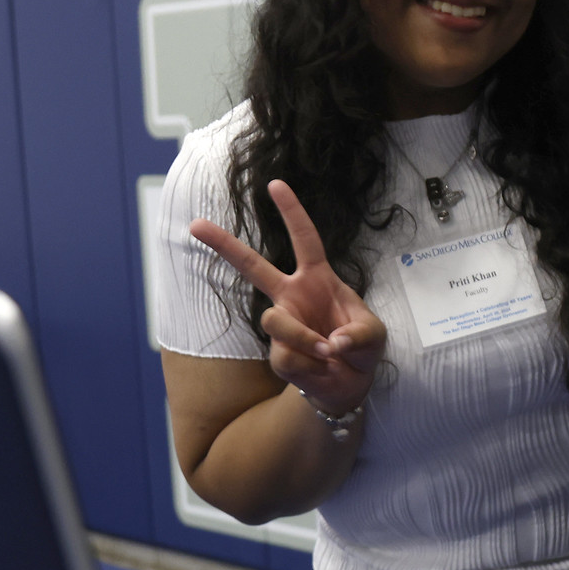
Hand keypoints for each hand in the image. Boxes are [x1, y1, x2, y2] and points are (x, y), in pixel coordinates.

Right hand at [189, 180, 386, 412]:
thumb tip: (333, 342)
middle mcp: (292, 296)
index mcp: (317, 279)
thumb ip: (359, 335)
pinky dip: (310, 365)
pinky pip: (286, 356)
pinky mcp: (277, 354)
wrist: (349, 384)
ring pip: (276, 321)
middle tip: (195, 224)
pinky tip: (321, 368)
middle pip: (252, 266)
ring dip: (305, 338)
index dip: (292, 212)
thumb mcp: (373, 336)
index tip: (275, 184)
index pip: (304, 239)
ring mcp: (282, 324)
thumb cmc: (360, 348)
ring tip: (329, 353)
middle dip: (224, 245)